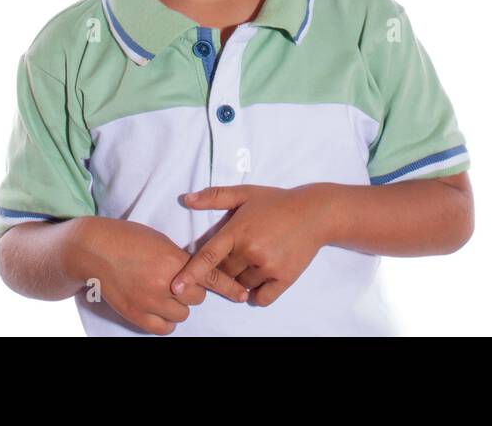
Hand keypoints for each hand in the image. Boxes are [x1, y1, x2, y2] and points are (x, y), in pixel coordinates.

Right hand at [75, 217, 250, 334]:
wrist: (93, 250)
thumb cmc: (126, 238)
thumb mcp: (159, 240)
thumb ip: (179, 257)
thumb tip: (197, 270)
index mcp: (173, 260)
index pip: (211, 276)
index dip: (229, 287)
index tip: (242, 294)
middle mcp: (165, 283)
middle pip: (198, 297)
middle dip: (193, 290)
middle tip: (178, 281)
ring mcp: (149, 301)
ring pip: (182, 314)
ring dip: (179, 306)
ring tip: (164, 293)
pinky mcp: (136, 315)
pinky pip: (164, 328)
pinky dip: (165, 321)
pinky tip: (159, 309)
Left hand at [172, 184, 329, 306]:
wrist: (315, 213)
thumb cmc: (276, 202)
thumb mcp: (245, 193)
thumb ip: (215, 196)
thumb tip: (186, 199)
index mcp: (238, 230)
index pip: (208, 256)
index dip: (191, 273)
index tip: (176, 288)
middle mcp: (251, 250)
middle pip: (224, 273)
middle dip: (226, 267)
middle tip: (240, 252)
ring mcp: (268, 266)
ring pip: (241, 286)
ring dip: (242, 279)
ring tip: (256, 258)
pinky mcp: (284, 278)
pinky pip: (261, 298)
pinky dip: (257, 293)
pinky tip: (261, 278)